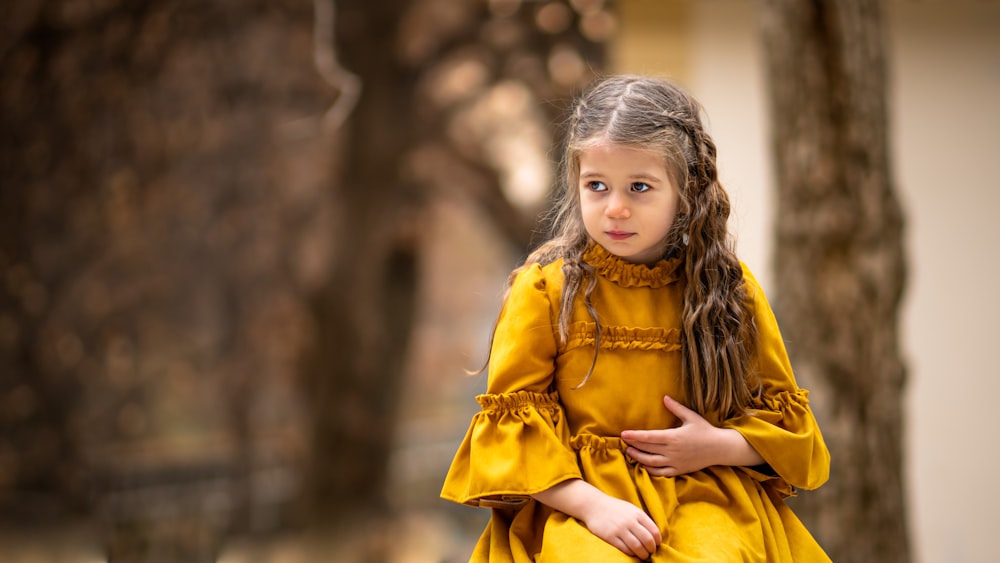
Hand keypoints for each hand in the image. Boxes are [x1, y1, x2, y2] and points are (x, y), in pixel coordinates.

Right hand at [580, 494, 661, 558]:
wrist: (594, 505)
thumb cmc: (615, 508)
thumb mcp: (631, 509)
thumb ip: (642, 520)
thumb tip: (654, 535)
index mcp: (637, 513)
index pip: (654, 530)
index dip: (657, 540)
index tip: (656, 544)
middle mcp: (630, 521)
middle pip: (647, 540)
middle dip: (651, 549)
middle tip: (650, 552)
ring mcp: (619, 529)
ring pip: (637, 547)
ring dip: (643, 554)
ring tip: (643, 555)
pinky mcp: (610, 536)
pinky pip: (625, 549)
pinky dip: (631, 553)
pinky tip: (632, 553)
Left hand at [620, 395, 763, 476]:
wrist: (719, 448)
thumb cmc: (705, 430)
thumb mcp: (691, 416)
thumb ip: (676, 408)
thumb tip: (664, 397)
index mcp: (673, 437)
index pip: (649, 437)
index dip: (635, 436)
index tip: (623, 434)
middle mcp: (672, 451)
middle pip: (647, 450)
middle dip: (633, 445)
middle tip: (623, 442)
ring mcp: (675, 462)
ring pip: (651, 463)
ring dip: (638, 458)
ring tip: (629, 452)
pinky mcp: (679, 470)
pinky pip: (660, 473)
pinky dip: (650, 470)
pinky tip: (643, 465)